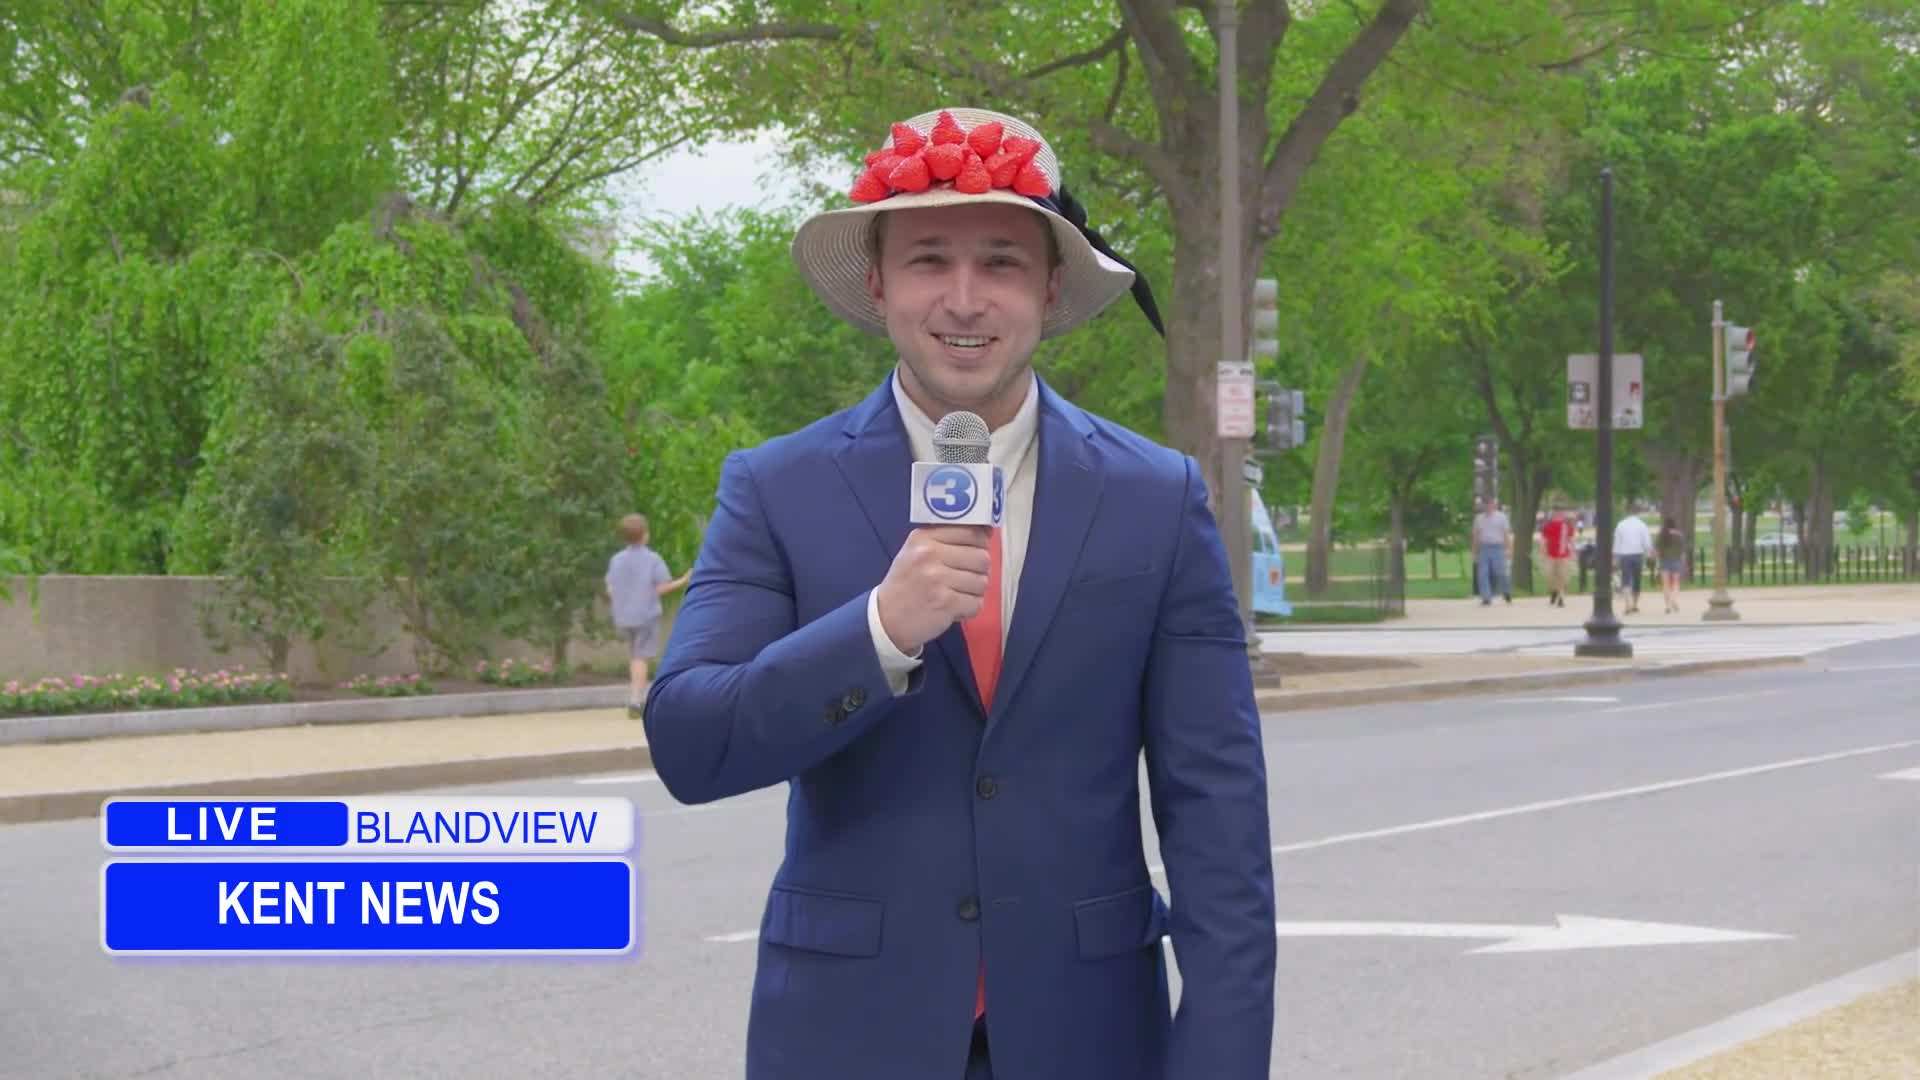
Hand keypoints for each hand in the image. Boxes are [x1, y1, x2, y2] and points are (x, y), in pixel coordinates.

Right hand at [874, 526, 990, 654]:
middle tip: (964, 577)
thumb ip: (945, 538)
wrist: (886, 619)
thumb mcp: (915, 551)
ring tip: (956, 593)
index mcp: (924, 538)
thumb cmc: (906, 583)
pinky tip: (954, 607)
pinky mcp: (945, 603)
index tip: (978, 549)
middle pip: (982, 557)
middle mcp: (930, 555)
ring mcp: (938, 579)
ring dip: (974, 592)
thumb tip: (986, 531)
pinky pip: (977, 603)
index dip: (981, 542)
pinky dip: (969, 608)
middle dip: (979, 570)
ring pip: (982, 582)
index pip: (971, 530)